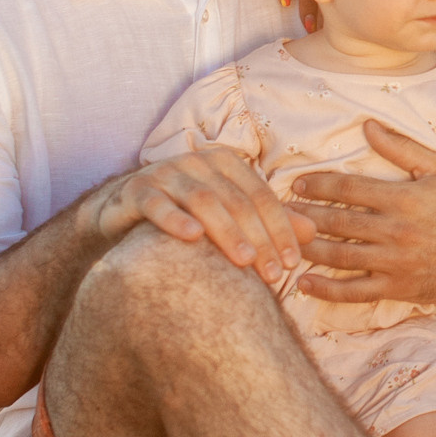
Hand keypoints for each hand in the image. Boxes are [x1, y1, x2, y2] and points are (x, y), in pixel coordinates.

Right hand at [88, 148, 303, 285]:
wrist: (122, 214)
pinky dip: (175, 220)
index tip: (293, 264)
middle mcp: (197, 162)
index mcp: (225, 163)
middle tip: (274, 274)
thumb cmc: (185, 216)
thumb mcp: (228, 217)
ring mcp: (165, 174)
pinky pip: (158, 204)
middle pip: (237, 201)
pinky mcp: (136, 191)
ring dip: (226, 231)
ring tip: (244, 261)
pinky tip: (193, 238)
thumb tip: (313, 232)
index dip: (280, 229)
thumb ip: (267, 222)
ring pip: (203, 200)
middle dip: (259, 238)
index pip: (261, 197)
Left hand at [289, 118, 435, 310]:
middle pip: (338, 221)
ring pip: (340, 255)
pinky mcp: (396, 287)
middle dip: (304, 216)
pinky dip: (326, 290)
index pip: (349, 188)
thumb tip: (367, 126)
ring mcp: (394, 262)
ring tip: (284, 240)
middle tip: (278, 212)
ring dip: (308, 248)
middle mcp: (395, 230)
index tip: (298, 184)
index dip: (319, 185)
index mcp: (403, 198)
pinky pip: (355, 291)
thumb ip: (401, 148)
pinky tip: (304, 284)